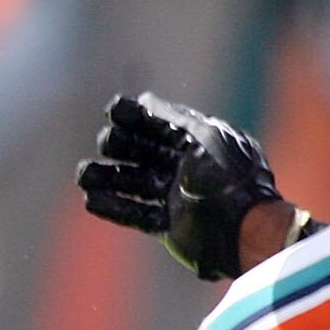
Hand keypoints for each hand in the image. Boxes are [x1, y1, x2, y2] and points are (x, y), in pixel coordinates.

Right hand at [75, 92, 288, 280]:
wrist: (246, 229)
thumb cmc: (230, 178)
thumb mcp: (206, 138)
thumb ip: (174, 119)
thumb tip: (145, 100)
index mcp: (200, 144)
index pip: (160, 125)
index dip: (136, 117)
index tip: (113, 111)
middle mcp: (187, 169)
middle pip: (142, 152)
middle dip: (120, 145)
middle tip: (107, 143)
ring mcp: (177, 198)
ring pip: (134, 183)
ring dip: (107, 177)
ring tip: (83, 175)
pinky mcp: (170, 226)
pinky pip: (136, 214)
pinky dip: (113, 206)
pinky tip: (90, 199)